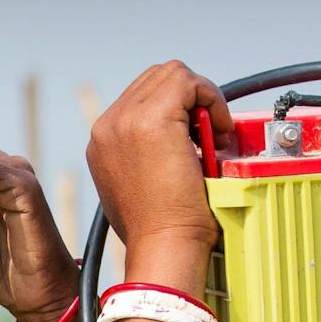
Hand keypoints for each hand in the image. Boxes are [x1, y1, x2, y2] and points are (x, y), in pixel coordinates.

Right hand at [86, 62, 232, 268]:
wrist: (161, 247)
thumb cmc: (158, 230)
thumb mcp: (141, 186)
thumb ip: (146, 155)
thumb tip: (177, 137)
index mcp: (103, 143)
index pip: (143, 96)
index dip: (178, 109)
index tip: (196, 139)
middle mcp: (107, 127)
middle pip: (157, 78)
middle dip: (190, 98)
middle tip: (210, 135)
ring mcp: (124, 121)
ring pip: (173, 74)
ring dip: (201, 98)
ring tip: (213, 136)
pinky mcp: (151, 120)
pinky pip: (189, 82)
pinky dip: (211, 100)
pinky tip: (217, 133)